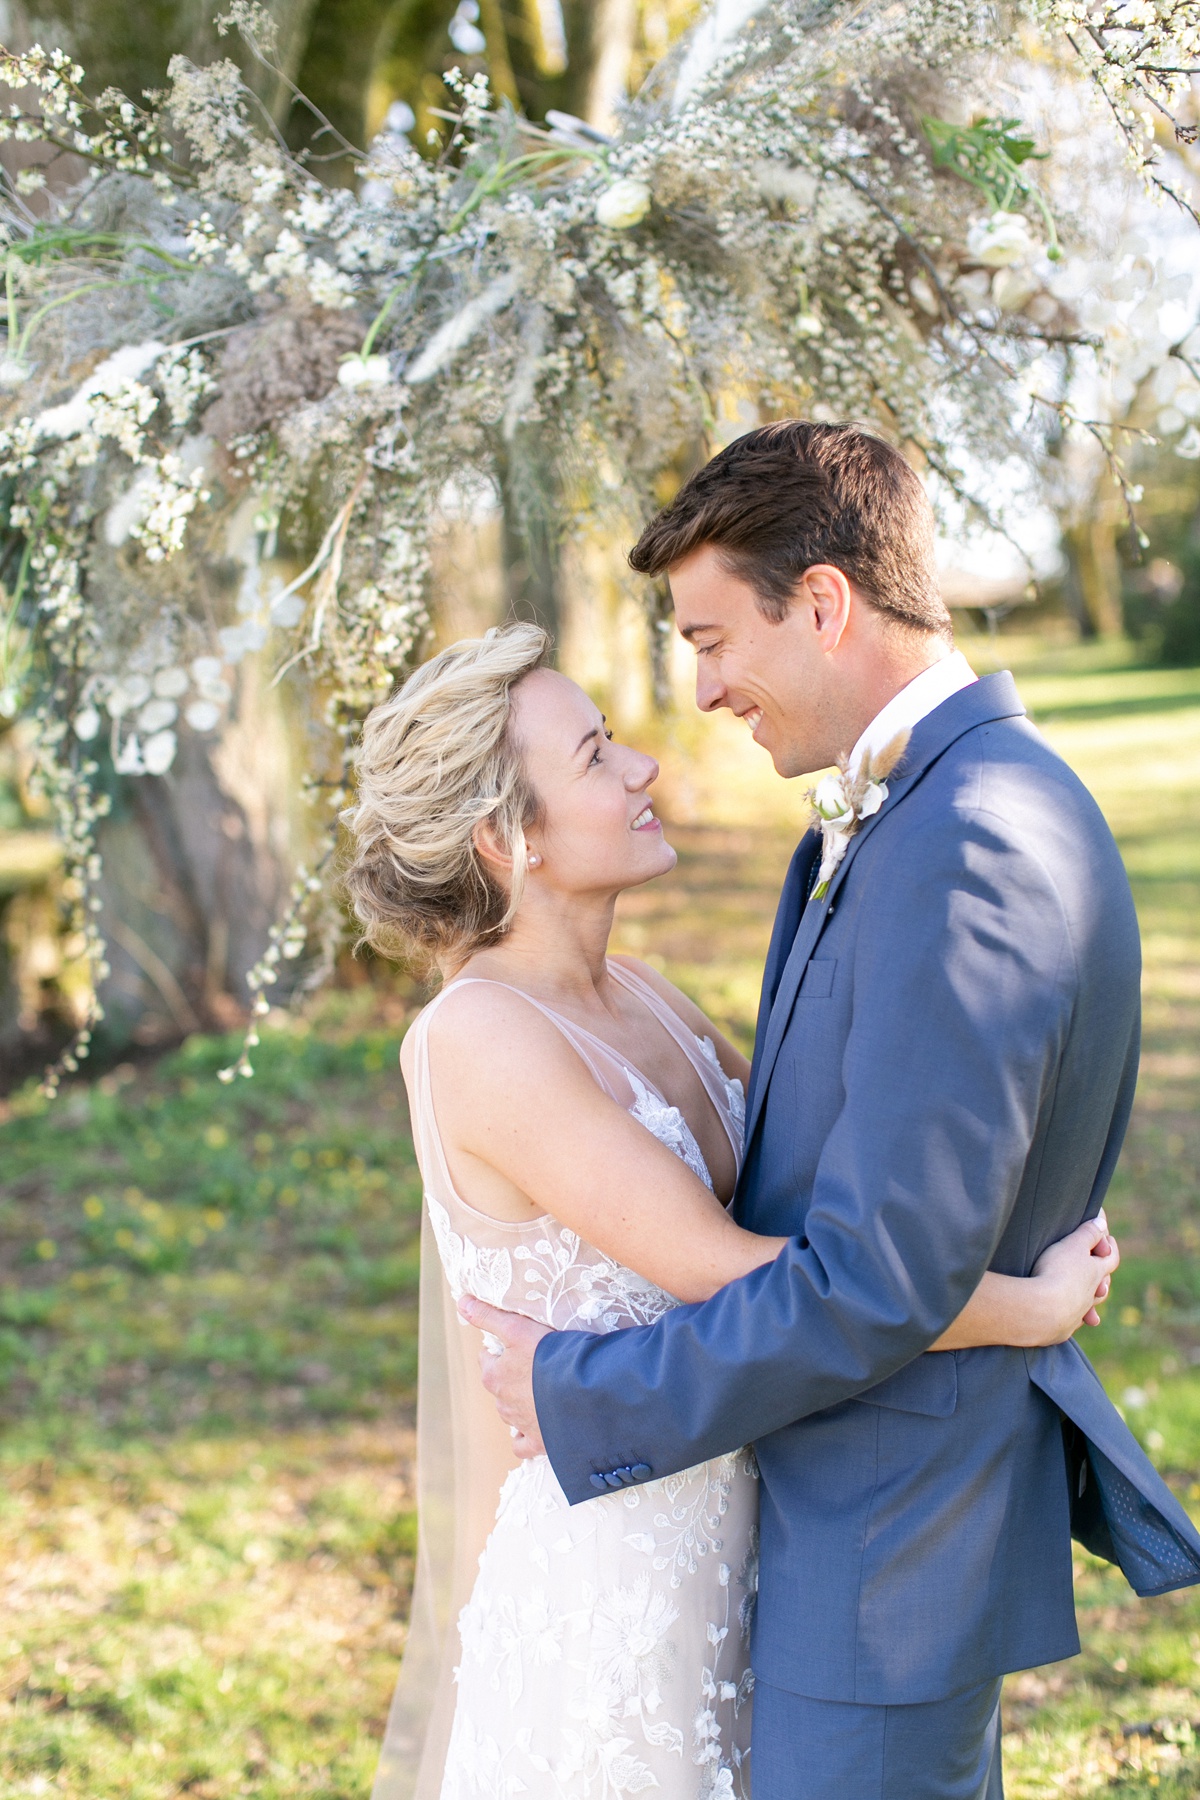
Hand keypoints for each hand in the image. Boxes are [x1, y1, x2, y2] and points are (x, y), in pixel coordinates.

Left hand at [457, 1295, 550, 1458]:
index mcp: (494, 1377)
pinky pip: (523, 1445)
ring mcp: (520, 1425)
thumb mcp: (516, 1328)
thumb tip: (460, 1301)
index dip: (498, 1351)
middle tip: (530, 1365)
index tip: (513, 1344)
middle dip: (509, 1378)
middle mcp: (502, 1403)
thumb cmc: (548, 1355)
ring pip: (510, 1414)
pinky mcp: (539, 1442)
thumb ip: (488, 1316)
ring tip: (538, 1392)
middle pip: (498, 1387)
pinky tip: (534, 1426)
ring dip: (518, 1404)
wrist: (582, 1390)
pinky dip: (525, 1436)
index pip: (487, 1360)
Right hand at [1030, 1210, 1119, 1343]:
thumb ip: (1088, 1233)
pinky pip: (1072, 1323)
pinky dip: (1073, 1318)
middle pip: (1103, 1286)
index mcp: (1096, 1272)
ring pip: (1090, 1307)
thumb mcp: (1072, 1245)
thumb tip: (1102, 1223)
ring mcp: (1077, 1314)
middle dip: (1103, 1277)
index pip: (1111, 1258)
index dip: (1110, 1247)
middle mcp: (1091, 1295)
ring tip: (1091, 1298)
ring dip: (1092, 1301)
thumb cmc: (1057, 1272)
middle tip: (1099, 1269)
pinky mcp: (1061, 1329)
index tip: (1108, 1238)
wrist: (1040, 1311)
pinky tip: (1069, 1319)